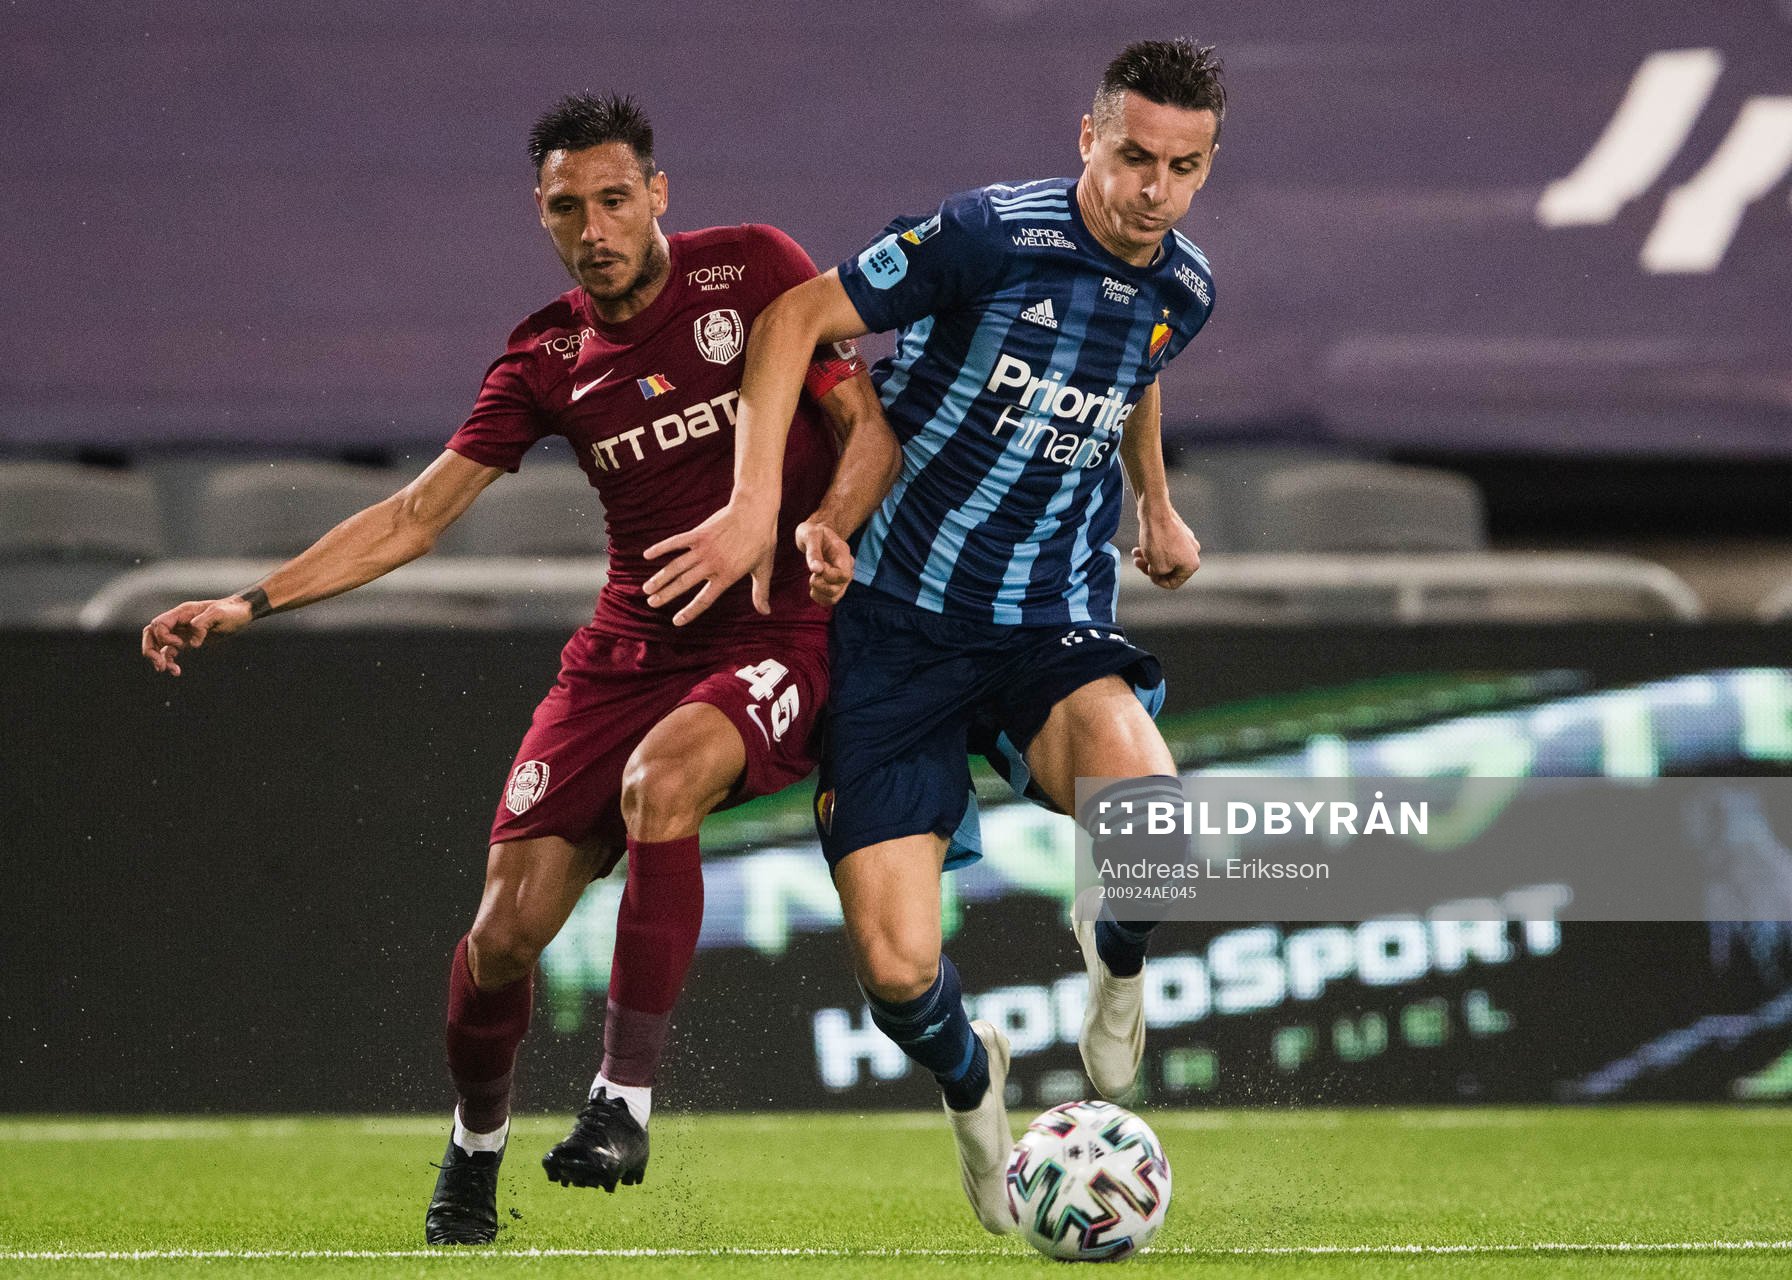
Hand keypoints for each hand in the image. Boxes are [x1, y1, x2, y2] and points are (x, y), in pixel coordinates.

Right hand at [140, 596, 253, 675]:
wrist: (242, 614)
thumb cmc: (232, 611)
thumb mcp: (219, 614)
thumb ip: (203, 624)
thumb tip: (192, 643)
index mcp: (182, 613)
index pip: (158, 624)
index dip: (164, 637)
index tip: (181, 644)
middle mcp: (178, 622)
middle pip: (151, 633)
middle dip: (150, 649)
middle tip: (159, 665)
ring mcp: (181, 631)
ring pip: (159, 645)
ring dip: (158, 658)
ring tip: (165, 670)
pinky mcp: (187, 641)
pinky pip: (171, 652)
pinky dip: (170, 662)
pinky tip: (176, 671)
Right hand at [642, 501, 776, 625]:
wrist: (756, 510)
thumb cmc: (762, 541)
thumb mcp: (764, 568)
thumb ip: (760, 592)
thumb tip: (765, 612)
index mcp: (727, 576)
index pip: (705, 599)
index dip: (690, 611)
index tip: (677, 621)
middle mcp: (712, 564)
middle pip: (684, 583)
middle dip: (666, 595)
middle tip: (651, 603)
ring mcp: (704, 548)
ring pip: (677, 566)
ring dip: (660, 577)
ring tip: (647, 588)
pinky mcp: (699, 533)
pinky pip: (676, 542)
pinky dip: (661, 548)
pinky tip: (647, 555)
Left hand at [795, 519, 853, 605]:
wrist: (816, 534)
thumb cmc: (812, 532)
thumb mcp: (810, 535)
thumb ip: (813, 552)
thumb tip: (816, 569)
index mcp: (843, 554)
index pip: (844, 574)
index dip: (828, 576)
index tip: (815, 568)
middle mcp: (847, 568)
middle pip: (839, 588)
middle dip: (821, 585)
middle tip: (812, 575)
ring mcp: (842, 578)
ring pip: (835, 597)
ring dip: (820, 593)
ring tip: (813, 580)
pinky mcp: (836, 585)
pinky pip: (831, 600)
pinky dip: (820, 598)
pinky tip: (813, 588)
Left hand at [1133, 508, 1200, 588]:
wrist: (1155, 511)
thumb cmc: (1158, 541)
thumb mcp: (1157, 568)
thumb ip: (1159, 575)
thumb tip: (1159, 570)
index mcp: (1192, 565)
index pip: (1173, 583)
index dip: (1157, 581)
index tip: (1147, 571)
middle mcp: (1193, 553)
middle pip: (1169, 569)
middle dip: (1151, 568)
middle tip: (1137, 562)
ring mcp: (1186, 541)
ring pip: (1165, 557)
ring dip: (1149, 558)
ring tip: (1135, 554)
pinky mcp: (1178, 531)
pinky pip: (1165, 546)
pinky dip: (1153, 548)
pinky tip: (1139, 547)